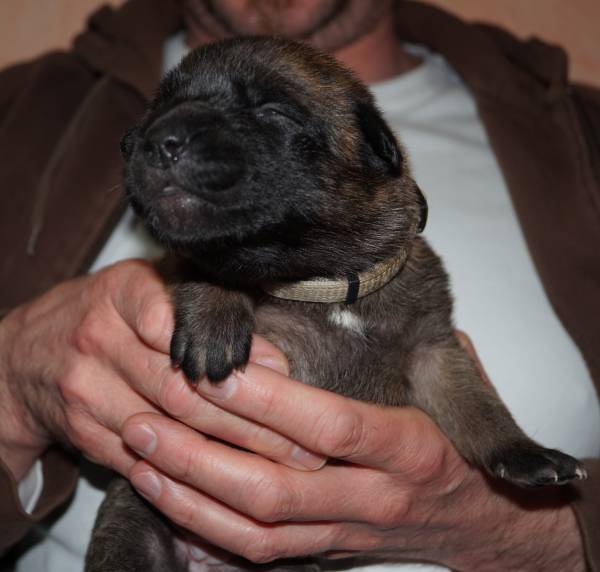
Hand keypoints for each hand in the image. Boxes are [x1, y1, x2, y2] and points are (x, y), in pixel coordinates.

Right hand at [0, 259, 323, 481]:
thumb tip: (270, 359)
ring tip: (280, 465)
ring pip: (169, 430)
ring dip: (229, 452)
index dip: (224, 350)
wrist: (30, 355)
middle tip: (301, 441)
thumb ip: (207, 313)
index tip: (275, 376)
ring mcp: (87, 390)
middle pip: (183, 388)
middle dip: (248, 419)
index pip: (172, 318)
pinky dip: (190, 470)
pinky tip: (230, 477)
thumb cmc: (109, 314)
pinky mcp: (85, 433)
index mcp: (122, 293)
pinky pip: (145, 458)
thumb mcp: (150, 291)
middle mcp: (99, 339)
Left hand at [123, 332, 584, 571]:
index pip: (330, 426)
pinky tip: (167, 494)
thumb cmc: (464, 446)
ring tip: (139, 451)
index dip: (267, 404)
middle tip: (147, 413)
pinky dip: (206, 526)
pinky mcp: (327, 553)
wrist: (484, 524)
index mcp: (410, 447)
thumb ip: (415, 347)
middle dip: (203, 452)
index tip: (213, 371)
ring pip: (257, 526)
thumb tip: (373, 298)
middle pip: (277, 485)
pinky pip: (258, 551)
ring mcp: (347, 532)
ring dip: (191, 492)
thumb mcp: (459, 388)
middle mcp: (375, 496)